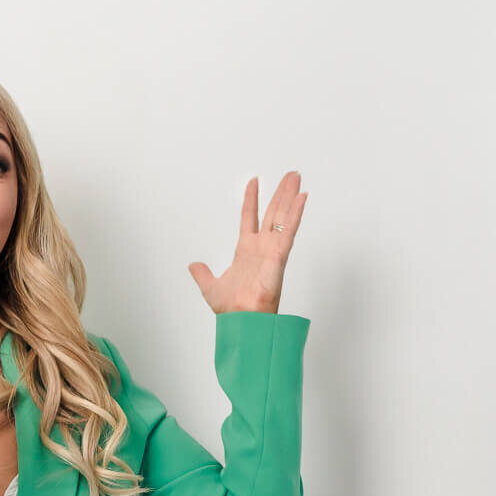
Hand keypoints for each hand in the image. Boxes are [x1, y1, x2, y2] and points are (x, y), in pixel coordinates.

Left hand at [188, 171, 307, 314]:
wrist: (241, 320)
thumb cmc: (232, 309)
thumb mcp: (210, 286)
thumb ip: (202, 274)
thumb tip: (194, 266)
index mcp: (246, 251)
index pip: (249, 218)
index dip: (251, 200)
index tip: (253, 182)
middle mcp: (262, 248)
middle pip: (273, 213)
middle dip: (281, 193)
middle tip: (290, 175)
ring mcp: (272, 250)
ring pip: (283, 216)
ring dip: (290, 196)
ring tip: (296, 177)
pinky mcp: (280, 255)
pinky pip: (290, 230)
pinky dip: (296, 213)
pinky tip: (302, 197)